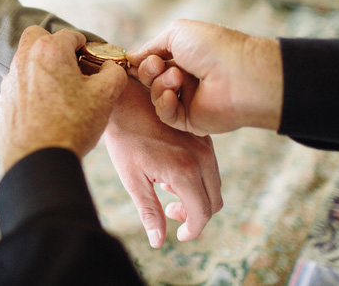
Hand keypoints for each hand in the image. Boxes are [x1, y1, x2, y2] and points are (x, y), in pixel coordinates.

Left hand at [0, 26, 127, 170]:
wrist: (40, 161)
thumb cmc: (73, 125)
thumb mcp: (106, 96)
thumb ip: (114, 72)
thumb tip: (110, 67)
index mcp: (50, 50)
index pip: (72, 35)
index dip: (87, 48)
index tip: (94, 65)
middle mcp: (24, 59)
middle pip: (38, 36)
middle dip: (56, 46)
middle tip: (72, 68)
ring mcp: (10, 81)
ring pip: (26, 60)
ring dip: (43, 67)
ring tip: (61, 92)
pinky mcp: (3, 101)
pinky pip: (19, 85)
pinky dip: (32, 88)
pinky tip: (47, 110)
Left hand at [104, 79, 222, 247]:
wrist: (125, 97)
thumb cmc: (124, 139)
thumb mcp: (132, 178)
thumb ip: (149, 211)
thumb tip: (159, 242)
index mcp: (185, 171)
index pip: (202, 214)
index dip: (192, 230)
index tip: (179, 235)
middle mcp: (202, 157)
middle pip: (214, 202)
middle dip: (195, 215)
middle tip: (170, 211)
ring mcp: (206, 144)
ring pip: (214, 184)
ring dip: (197, 196)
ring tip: (165, 188)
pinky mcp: (204, 135)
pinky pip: (210, 166)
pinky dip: (198, 178)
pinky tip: (171, 170)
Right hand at [126, 19, 282, 135]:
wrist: (239, 74)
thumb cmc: (212, 47)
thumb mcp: (176, 33)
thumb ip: (150, 45)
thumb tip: (131, 56)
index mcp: (182, 56)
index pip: (151, 61)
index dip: (141, 61)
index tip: (131, 60)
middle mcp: (183, 77)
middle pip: (149, 79)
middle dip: (149, 71)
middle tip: (159, 66)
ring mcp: (187, 99)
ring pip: (155, 96)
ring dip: (160, 85)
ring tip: (177, 78)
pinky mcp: (190, 120)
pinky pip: (166, 115)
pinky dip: (164, 104)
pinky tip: (171, 95)